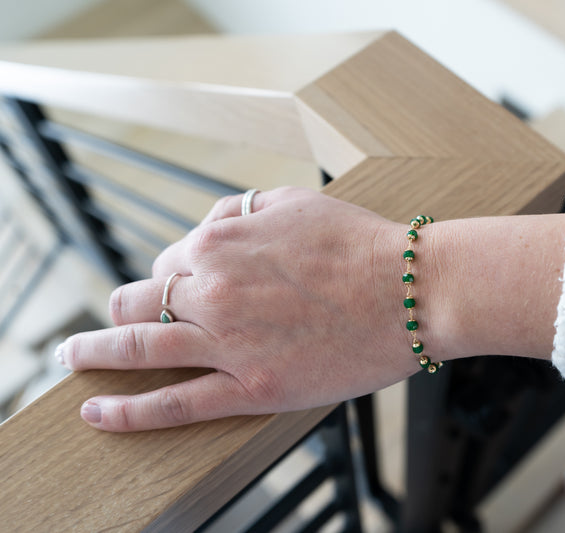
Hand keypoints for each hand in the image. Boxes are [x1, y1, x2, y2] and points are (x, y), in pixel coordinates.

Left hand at [58, 187, 418, 430]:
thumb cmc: (361, 244)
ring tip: (71, 361)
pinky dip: (126, 412)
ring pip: (138, 348)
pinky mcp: (251, 388)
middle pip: (139, 300)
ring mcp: (227, 342)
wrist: (411, 289)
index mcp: (219, 239)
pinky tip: (96, 412)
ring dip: (93, 353)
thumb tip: (210, 222)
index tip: (172, 291)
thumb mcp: (294, 202)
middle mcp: (211, 288)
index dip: (168, 277)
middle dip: (123, 309)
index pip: (168, 262)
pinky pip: (173, 404)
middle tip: (113, 324)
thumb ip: (241, 209)